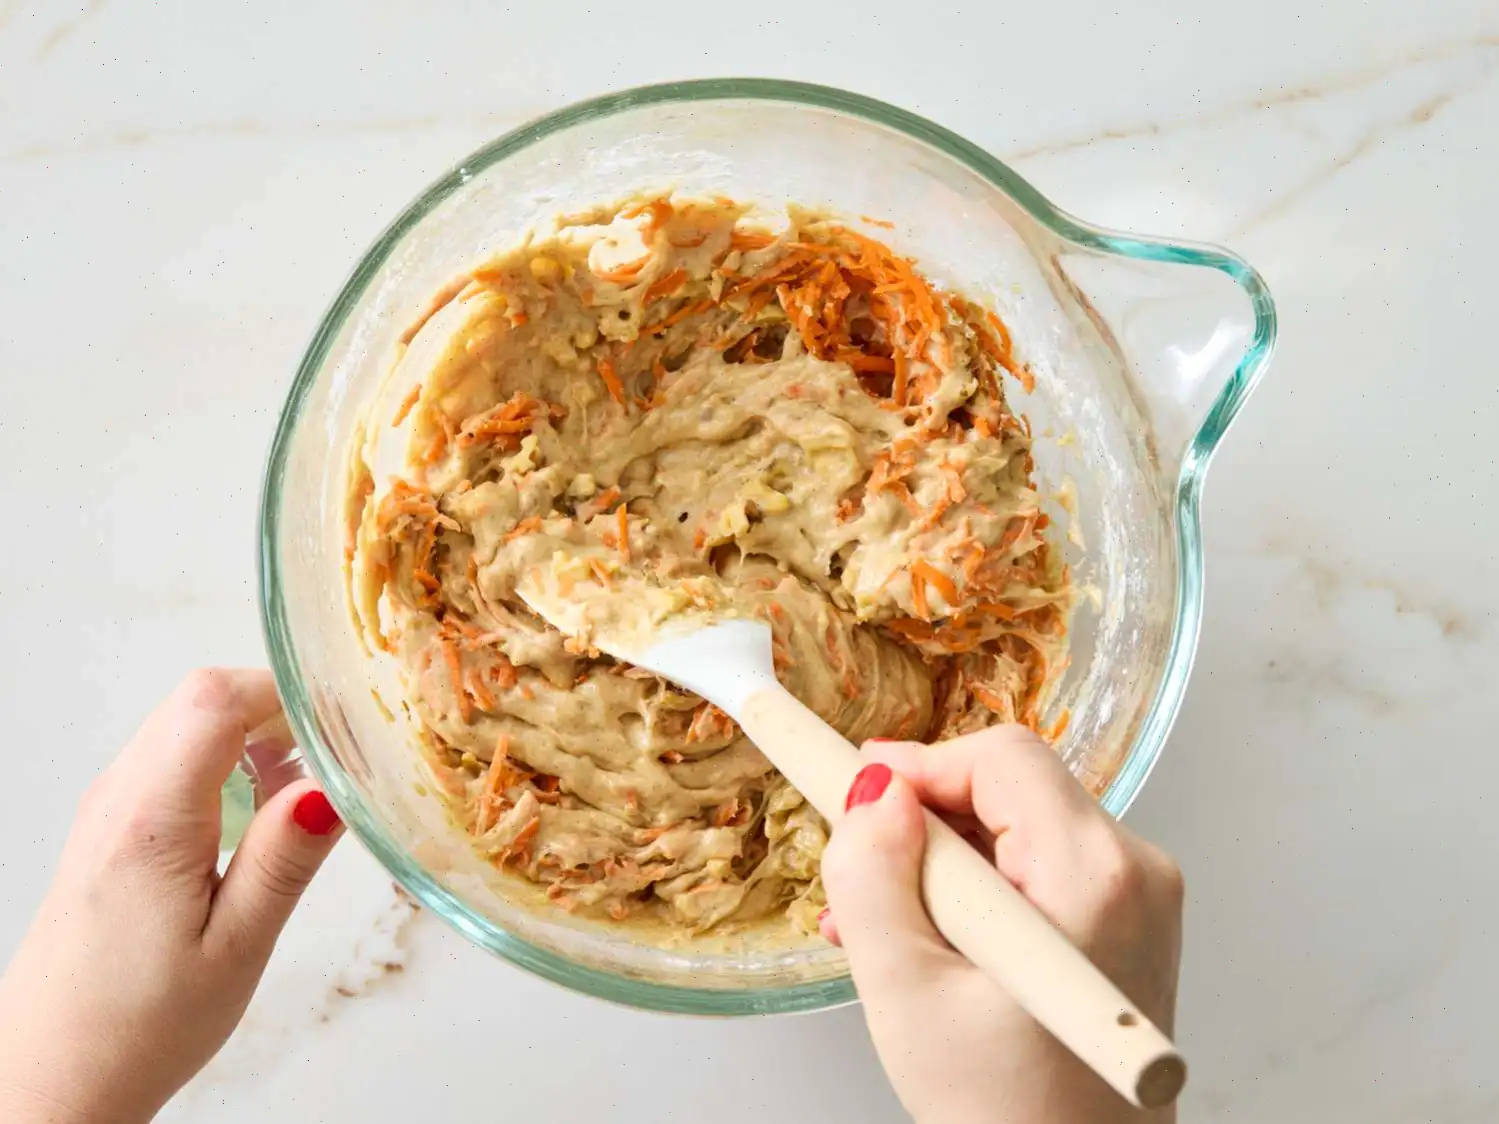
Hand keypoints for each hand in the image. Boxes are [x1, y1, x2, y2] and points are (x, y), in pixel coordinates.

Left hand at [0, 669, 343, 1123]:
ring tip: (300, 796)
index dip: (285, 691)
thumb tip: (330, 788)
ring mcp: (108, 808)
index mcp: (151, 822)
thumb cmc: (139, 1026)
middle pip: (201, 699)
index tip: (343, 717)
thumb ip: (283, 859)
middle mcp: (119, 799)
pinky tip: (256, 821)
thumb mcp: (235, 947)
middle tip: (337, 756)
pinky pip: (173, 759)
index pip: (214, 700)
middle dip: (278, 710)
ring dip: (252, 738)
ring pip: (187, 724)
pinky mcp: (110, 827)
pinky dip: (225, 766)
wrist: (53, 1077)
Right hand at [820, 726, 1183, 1123]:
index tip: (848, 784)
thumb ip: (873, 878)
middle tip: (858, 872)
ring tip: (881, 925)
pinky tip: (926, 938)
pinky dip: (974, 891)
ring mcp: (1138, 899)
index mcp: (1093, 877)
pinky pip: (1036, 868)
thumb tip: (869, 791)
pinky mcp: (1126, 923)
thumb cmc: (1008, 1119)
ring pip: (1015, 828)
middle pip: (1009, 789)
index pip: (1000, 759)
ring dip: (938, 862)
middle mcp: (1134, 873)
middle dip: (920, 823)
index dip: (916, 766)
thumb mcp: (907, 993)